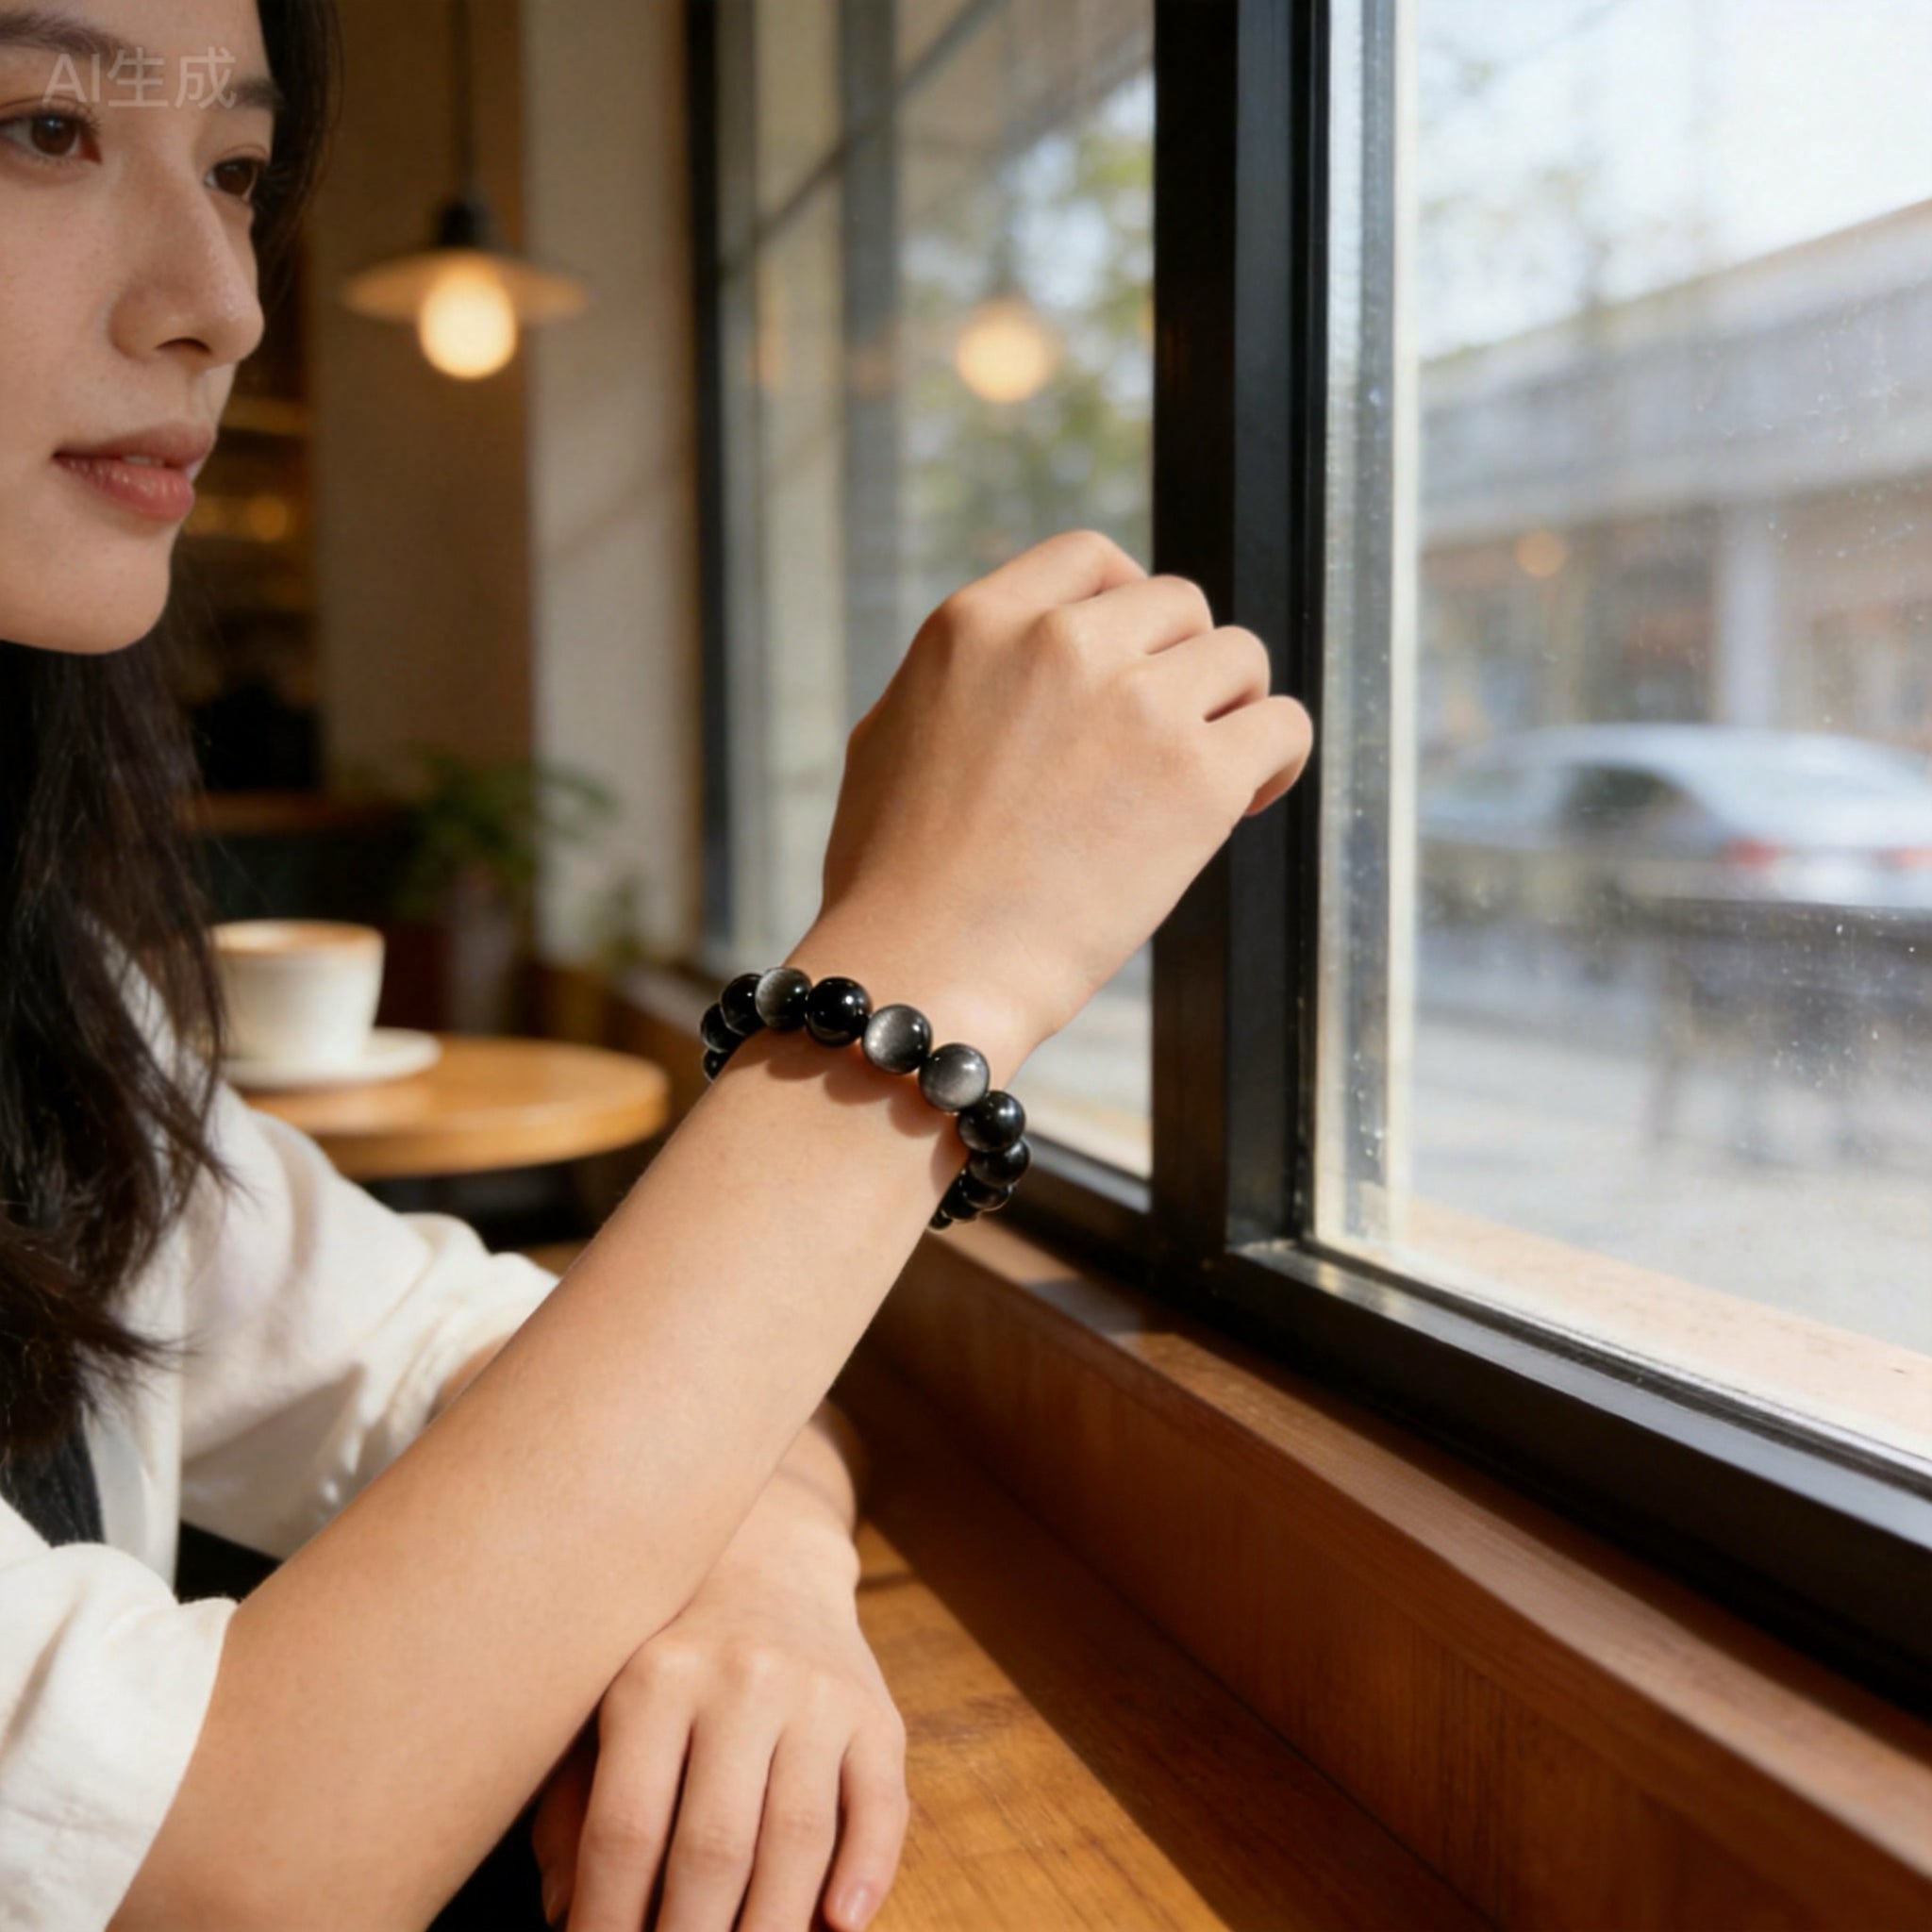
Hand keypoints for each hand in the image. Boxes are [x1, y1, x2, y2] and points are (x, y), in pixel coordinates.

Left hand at [530, 1517, 906, 1931]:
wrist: (768, 1553)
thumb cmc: (663, 1651)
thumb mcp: (599, 1703)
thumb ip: (573, 1808)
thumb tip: (566, 1915)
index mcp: (654, 1678)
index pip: (626, 1829)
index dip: (608, 1920)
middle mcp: (741, 1679)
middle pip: (714, 1848)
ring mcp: (817, 1694)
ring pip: (798, 1841)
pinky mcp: (876, 1713)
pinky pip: (881, 1808)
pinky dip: (866, 1877)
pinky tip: (838, 1926)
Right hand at [808, 529, 1312, 1066]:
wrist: (925, 968)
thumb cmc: (891, 882)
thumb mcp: (890, 736)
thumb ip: (962, 679)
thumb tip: (1011, 665)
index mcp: (978, 623)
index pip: (1090, 559)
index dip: (1127, 605)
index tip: (1136, 658)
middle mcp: (1061, 641)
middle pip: (1178, 604)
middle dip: (1181, 666)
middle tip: (1167, 739)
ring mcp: (1136, 702)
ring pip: (1240, 658)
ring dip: (1231, 711)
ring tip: (1204, 778)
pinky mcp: (1197, 775)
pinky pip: (1284, 726)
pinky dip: (1276, 759)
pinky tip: (1246, 803)